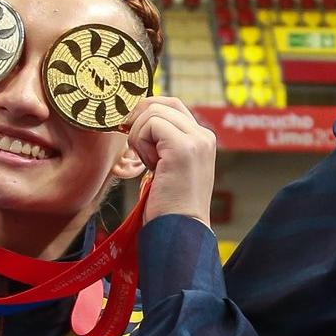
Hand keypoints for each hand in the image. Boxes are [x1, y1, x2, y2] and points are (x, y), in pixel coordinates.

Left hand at [121, 97, 216, 227]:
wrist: (180, 231)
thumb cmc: (169, 205)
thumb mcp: (168, 166)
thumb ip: (163, 142)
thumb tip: (136, 117)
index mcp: (203, 139)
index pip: (171, 105)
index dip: (146, 112)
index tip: (131, 131)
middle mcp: (204, 136)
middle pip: (161, 103)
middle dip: (138, 120)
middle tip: (131, 144)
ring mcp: (196, 140)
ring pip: (153, 112)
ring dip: (139, 135)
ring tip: (147, 162)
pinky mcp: (183, 147)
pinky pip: (150, 124)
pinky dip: (140, 142)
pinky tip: (148, 165)